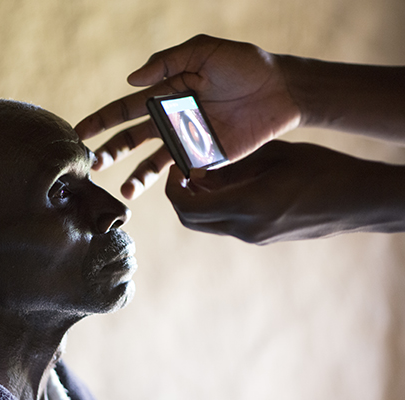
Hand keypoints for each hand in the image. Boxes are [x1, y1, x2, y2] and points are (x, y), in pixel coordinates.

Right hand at [75, 34, 300, 198]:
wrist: (281, 89)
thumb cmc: (244, 64)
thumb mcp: (204, 50)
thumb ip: (168, 61)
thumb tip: (131, 80)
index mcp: (167, 92)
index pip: (127, 107)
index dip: (103, 119)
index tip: (80, 131)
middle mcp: (172, 118)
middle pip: (133, 137)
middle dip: (111, 149)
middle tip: (93, 162)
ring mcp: (188, 140)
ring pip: (153, 160)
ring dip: (136, 175)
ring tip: (123, 191)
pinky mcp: (206, 157)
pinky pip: (180, 171)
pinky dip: (165, 183)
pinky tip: (155, 191)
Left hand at [165, 141, 404, 243]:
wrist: (359, 200)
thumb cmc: (322, 169)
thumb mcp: (274, 156)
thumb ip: (233, 163)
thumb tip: (199, 167)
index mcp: (247, 206)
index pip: (188, 207)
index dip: (173, 188)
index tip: (176, 167)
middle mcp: (246, 229)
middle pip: (192, 221)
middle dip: (180, 196)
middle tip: (183, 171)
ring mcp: (254, 237)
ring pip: (208, 224)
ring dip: (198, 201)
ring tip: (205, 173)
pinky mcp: (262, 237)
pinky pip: (226, 224)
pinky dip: (216, 206)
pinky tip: (226, 183)